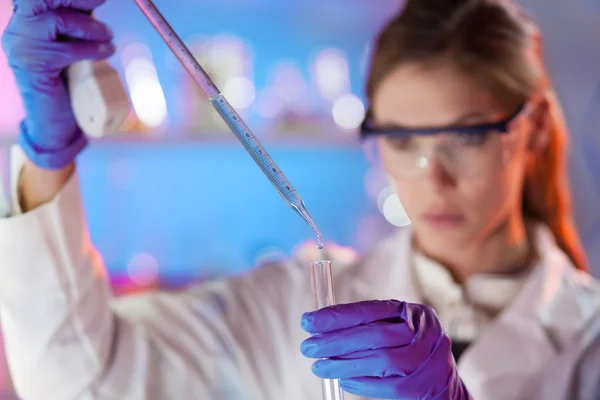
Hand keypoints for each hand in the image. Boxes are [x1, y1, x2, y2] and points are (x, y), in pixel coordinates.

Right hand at [1, 0, 114, 168]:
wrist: (55, 125)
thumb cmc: (66, 88)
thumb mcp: (69, 50)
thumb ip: (74, 30)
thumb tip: (93, 6)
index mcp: (25, 25)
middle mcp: (18, 32)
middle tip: (101, 0)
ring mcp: (22, 48)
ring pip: (57, 21)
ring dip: (90, 27)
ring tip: (108, 36)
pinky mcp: (32, 65)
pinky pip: (66, 50)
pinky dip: (91, 49)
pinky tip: (106, 51)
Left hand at [301, 300, 470, 398]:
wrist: (446, 386)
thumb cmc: (411, 352)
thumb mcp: (398, 330)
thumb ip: (369, 326)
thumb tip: (322, 327)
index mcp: (414, 313)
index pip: (371, 310)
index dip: (338, 315)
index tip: (309, 321)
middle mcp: (424, 333)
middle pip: (375, 335)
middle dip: (336, 340)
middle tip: (307, 347)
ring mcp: (426, 361)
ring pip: (380, 360)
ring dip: (343, 364)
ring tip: (318, 367)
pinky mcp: (422, 387)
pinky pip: (387, 386)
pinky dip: (362, 383)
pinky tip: (343, 381)